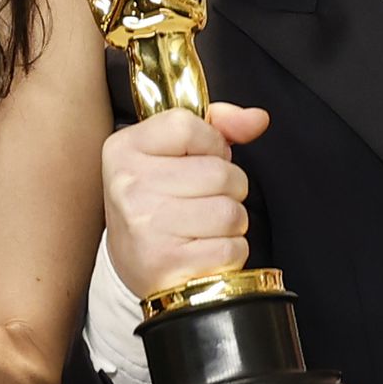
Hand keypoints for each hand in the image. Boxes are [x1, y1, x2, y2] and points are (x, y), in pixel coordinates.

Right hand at [101, 103, 265, 296]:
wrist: (130, 264)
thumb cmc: (155, 202)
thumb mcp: (171, 153)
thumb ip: (216, 126)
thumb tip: (257, 119)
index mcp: (126, 150)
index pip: (188, 126)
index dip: (212, 143)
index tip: (203, 158)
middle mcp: (130, 186)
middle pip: (219, 172)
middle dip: (229, 187)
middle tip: (205, 198)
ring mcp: (147, 226)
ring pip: (231, 212)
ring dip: (231, 222)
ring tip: (205, 226)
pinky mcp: (167, 263)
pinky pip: (231, 248)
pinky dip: (230, 251)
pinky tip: (204, 249)